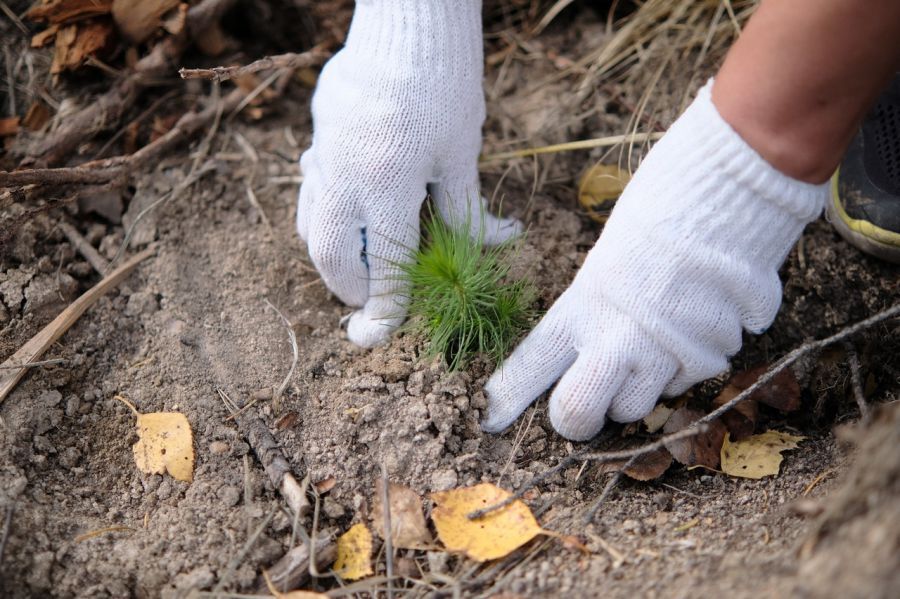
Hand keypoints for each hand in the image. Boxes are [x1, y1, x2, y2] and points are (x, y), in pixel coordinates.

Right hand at [297, 0, 519, 346]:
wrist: (408, 18)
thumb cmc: (447, 84)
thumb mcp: (461, 153)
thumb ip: (467, 209)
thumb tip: (496, 245)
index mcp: (386, 181)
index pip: (383, 264)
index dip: (386, 306)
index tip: (382, 332)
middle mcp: (343, 173)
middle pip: (327, 254)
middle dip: (348, 287)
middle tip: (374, 295)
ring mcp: (322, 152)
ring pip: (310, 223)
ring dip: (335, 253)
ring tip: (368, 256)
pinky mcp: (317, 133)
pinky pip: (311, 188)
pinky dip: (329, 213)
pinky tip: (356, 208)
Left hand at [482, 81, 827, 440]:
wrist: (729, 196)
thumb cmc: (661, 213)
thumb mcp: (608, 262)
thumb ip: (594, 311)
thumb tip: (591, 352)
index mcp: (581, 306)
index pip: (531, 365)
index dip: (509, 397)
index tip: (492, 418)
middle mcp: (616, 339)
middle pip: (576, 415)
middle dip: (578, 420)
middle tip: (588, 407)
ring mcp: (663, 355)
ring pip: (636, 409)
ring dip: (638, 388)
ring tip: (652, 341)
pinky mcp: (710, 359)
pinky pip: (687, 381)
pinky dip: (687, 363)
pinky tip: (696, 320)